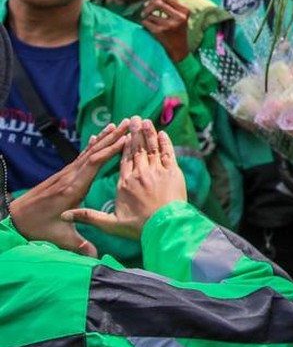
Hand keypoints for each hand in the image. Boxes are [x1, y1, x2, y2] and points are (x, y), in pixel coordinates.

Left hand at [8, 121, 129, 255]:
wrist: (14, 219)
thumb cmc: (38, 228)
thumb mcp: (60, 239)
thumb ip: (80, 246)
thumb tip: (97, 258)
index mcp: (72, 189)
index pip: (93, 164)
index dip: (110, 151)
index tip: (126, 140)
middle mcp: (70, 177)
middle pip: (93, 152)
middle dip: (112, 137)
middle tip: (128, 124)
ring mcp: (66, 174)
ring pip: (88, 151)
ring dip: (104, 138)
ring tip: (117, 125)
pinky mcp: (63, 175)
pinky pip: (81, 156)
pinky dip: (92, 145)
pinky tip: (96, 137)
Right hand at [63, 118, 187, 239]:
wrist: (165, 228)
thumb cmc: (139, 227)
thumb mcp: (110, 224)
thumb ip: (89, 216)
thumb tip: (65, 215)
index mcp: (124, 184)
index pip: (123, 159)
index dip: (124, 145)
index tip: (123, 134)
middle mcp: (140, 174)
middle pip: (137, 149)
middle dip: (136, 133)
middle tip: (134, 118)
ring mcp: (157, 171)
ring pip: (151, 148)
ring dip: (149, 133)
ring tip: (146, 121)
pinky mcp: (173, 172)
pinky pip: (168, 153)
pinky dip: (165, 143)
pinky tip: (163, 134)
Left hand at [141, 0, 191, 63]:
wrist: (179, 50)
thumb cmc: (178, 33)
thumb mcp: (181, 18)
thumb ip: (172, 7)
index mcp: (185, 12)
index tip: (150, 2)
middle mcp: (178, 17)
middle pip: (158, 3)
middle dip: (148, 6)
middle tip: (144, 11)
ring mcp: (169, 25)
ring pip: (150, 14)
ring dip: (147, 19)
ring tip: (151, 24)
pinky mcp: (160, 31)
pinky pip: (146, 22)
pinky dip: (145, 24)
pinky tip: (150, 29)